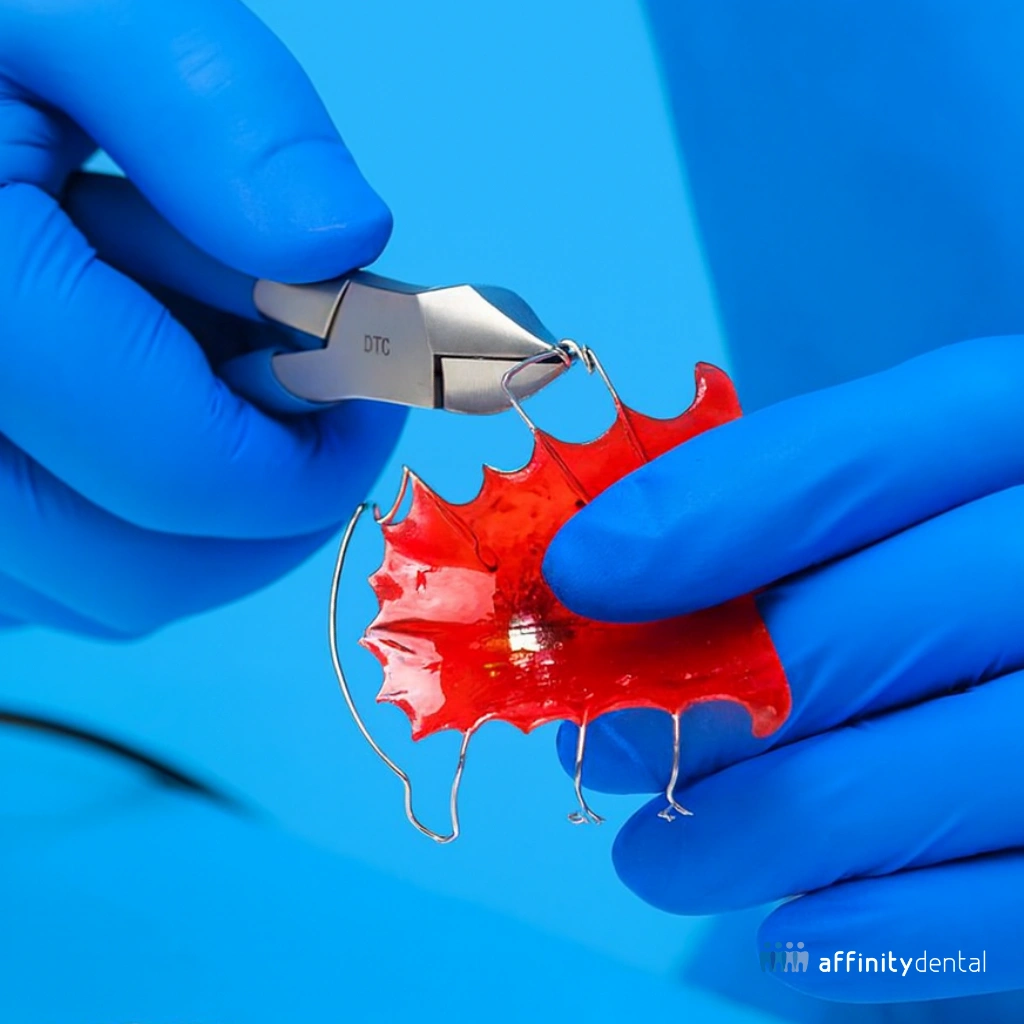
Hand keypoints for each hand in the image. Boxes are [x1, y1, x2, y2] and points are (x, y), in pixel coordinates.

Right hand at [0, 0, 402, 636]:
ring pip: (103, 584)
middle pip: (155, 571)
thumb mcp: (76, 7)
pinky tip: (114, 377)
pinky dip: (124, 501)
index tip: (375, 370)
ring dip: (195, 491)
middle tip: (296, 365)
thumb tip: (339, 241)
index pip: (198, 477)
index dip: (327, 444)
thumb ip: (214, 111)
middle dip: (268, 485)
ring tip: (171, 334)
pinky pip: (52, 570)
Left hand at [544, 337, 1023, 1002]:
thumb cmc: (949, 550)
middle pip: (864, 630)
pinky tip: (791, 932)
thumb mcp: (895, 487)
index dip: (699, 517)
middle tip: (603, 741)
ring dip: (750, 830)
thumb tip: (601, 590)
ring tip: (659, 857)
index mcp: (1010, 426)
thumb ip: (772, 514)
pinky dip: (878, 932)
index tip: (581, 572)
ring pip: (912, 780)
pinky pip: (1010, 905)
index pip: (844, 458)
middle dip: (699, 697)